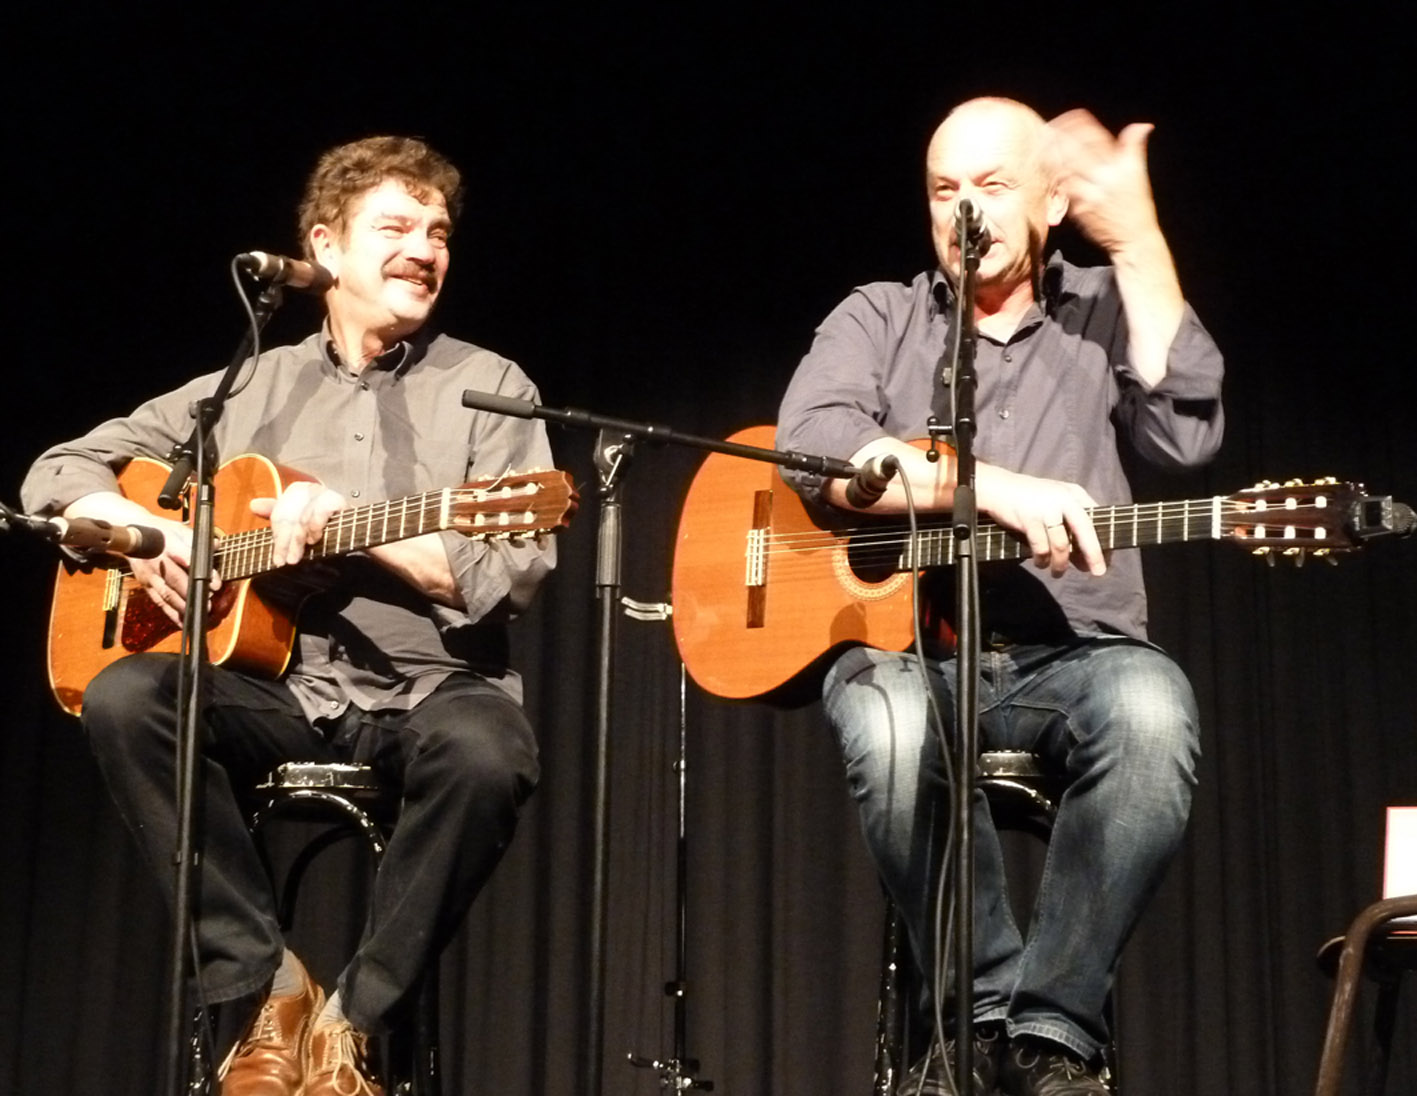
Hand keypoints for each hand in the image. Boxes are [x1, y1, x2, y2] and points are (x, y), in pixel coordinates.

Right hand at [127, 515, 225, 624]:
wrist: (131, 532)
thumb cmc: (162, 531)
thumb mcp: (179, 529)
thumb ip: (196, 540)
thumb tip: (216, 546)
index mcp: (168, 544)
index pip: (186, 557)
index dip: (200, 570)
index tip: (214, 581)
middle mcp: (157, 560)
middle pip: (175, 579)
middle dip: (193, 593)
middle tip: (210, 602)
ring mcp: (150, 574)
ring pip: (166, 593)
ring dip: (183, 606)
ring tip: (200, 613)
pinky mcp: (146, 585)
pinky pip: (159, 601)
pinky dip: (171, 613)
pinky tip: (184, 622)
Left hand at [249, 481, 345, 566]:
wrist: (359, 535)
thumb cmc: (329, 531)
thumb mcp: (299, 526)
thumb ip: (277, 515)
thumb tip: (253, 505)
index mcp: (298, 491)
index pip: (279, 515)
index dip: (278, 538)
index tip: (277, 559)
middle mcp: (309, 488)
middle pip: (288, 518)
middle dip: (284, 544)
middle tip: (283, 562)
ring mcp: (323, 493)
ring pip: (301, 520)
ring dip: (297, 543)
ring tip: (295, 558)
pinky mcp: (336, 500)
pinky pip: (319, 514)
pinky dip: (315, 529)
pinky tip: (315, 540)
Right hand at [977, 465, 1105, 576]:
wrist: (997, 487)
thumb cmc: (1029, 499)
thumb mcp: (1055, 503)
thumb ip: (1070, 528)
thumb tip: (1084, 560)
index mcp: (1075, 495)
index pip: (1096, 520)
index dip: (1103, 542)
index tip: (1106, 561)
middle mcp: (1064, 499)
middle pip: (1085, 530)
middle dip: (1094, 554)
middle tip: (1098, 573)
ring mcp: (1046, 509)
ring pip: (1061, 544)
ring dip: (1061, 563)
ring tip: (1057, 572)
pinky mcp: (1029, 519)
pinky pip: (1041, 547)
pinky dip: (1042, 559)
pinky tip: (1040, 563)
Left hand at [1047, 109, 1162, 256]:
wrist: (1133, 239)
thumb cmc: (1136, 206)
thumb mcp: (1139, 174)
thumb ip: (1134, 148)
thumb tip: (1142, 126)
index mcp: (1120, 166)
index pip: (1095, 136)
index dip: (1079, 124)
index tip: (1068, 118)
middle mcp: (1105, 178)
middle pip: (1076, 151)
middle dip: (1059, 137)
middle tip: (1047, 128)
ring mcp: (1090, 195)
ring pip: (1065, 169)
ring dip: (1051, 156)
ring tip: (1042, 145)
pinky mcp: (1079, 210)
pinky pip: (1062, 189)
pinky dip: (1054, 177)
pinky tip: (1046, 168)